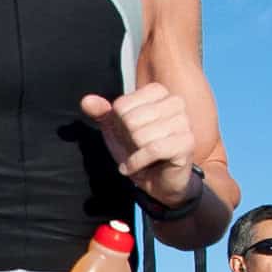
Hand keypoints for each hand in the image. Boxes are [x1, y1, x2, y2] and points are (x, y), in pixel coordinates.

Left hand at [80, 83, 196, 203]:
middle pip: (131, 120)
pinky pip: (152, 150)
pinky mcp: (186, 143)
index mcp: (158, 92)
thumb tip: (86, 101)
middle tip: (135, 147)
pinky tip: (134, 167)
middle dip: (127, 140)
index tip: (127, 134)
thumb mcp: (115, 129)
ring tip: (140, 156)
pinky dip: (137, 162)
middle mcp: (175, 102)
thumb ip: (101, 113)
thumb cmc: (137, 149)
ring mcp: (184, 122)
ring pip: (141, 135)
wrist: (157, 179)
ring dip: (133, 153)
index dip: (118, 126)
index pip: (121, 106)